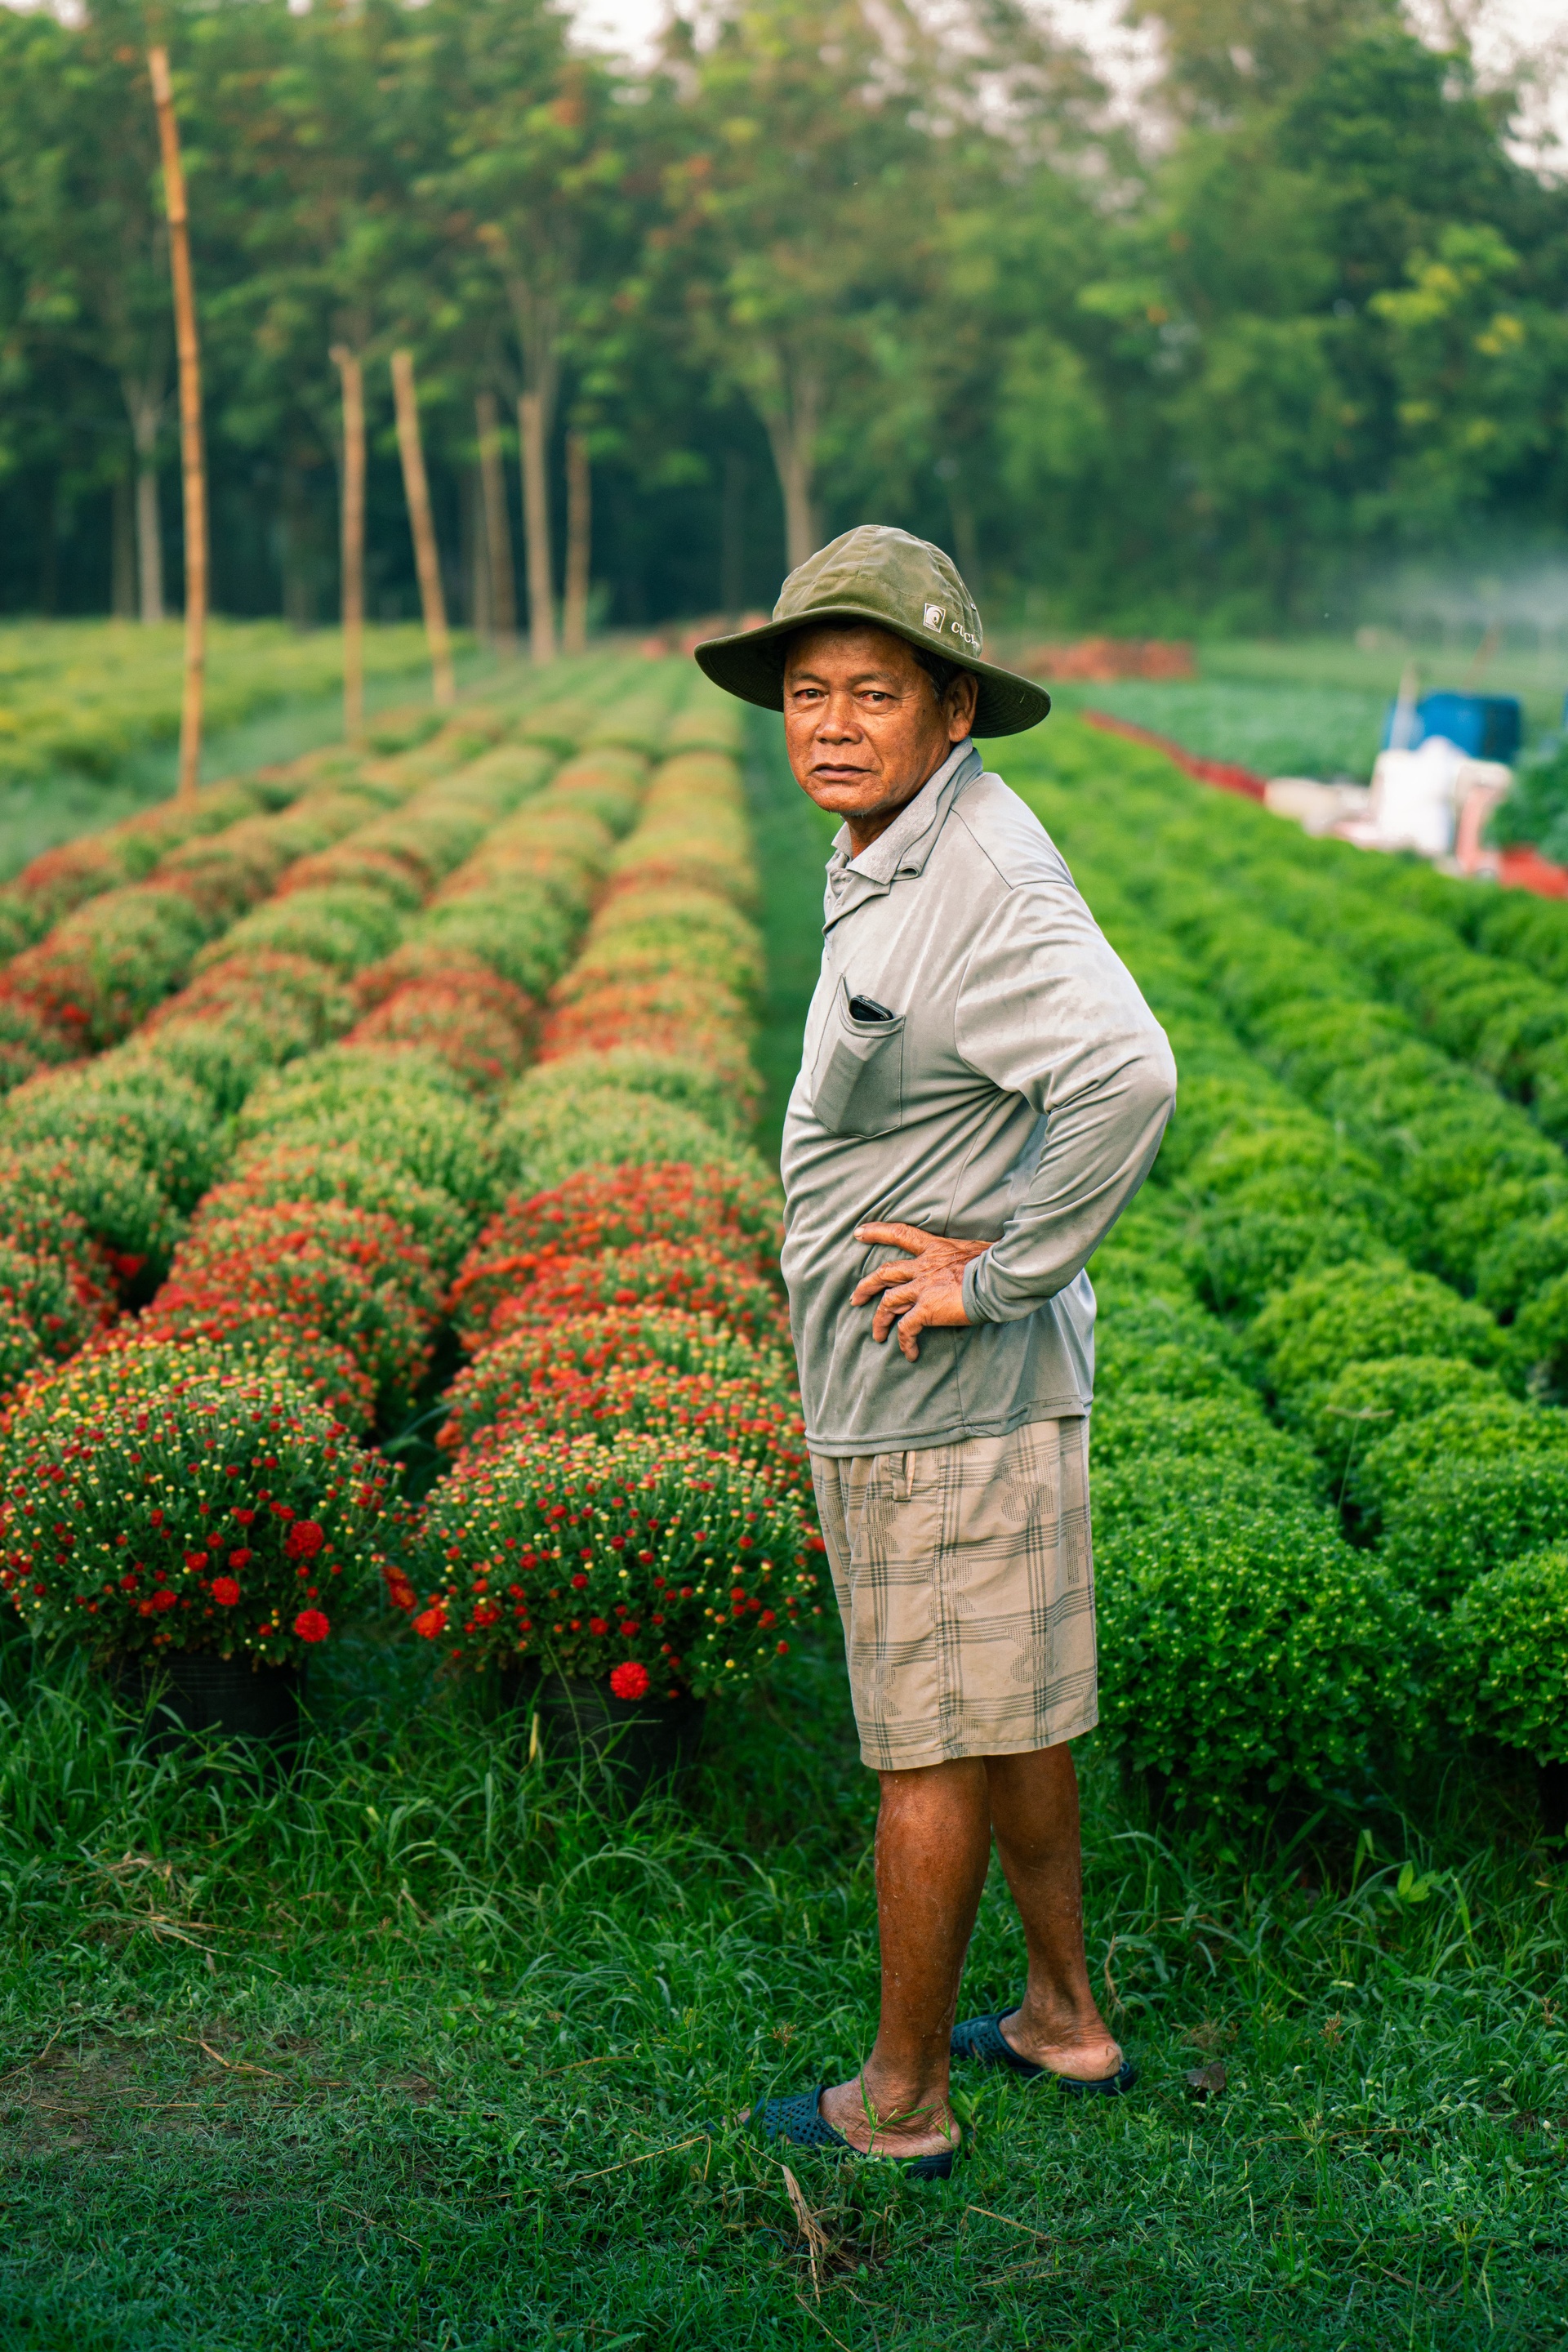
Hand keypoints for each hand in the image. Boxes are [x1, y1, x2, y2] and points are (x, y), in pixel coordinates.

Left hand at [850, 1222, 989, 1360]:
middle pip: (885, 1273)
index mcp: (935, 1248)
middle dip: (867, 1286)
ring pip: (888, 1303)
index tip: (859, 1233)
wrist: (1000, 1276)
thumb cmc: (998, 1263)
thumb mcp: (977, 1251)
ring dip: (880, 1320)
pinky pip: (907, 1328)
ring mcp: (923, 1287)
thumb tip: (978, 1265)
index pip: (900, 1234)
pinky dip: (905, 1342)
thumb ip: (966, 1258)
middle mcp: (924, 1266)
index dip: (877, 1232)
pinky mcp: (927, 1309)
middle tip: (856, 1298)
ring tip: (877, 1336)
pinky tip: (909, 1353)